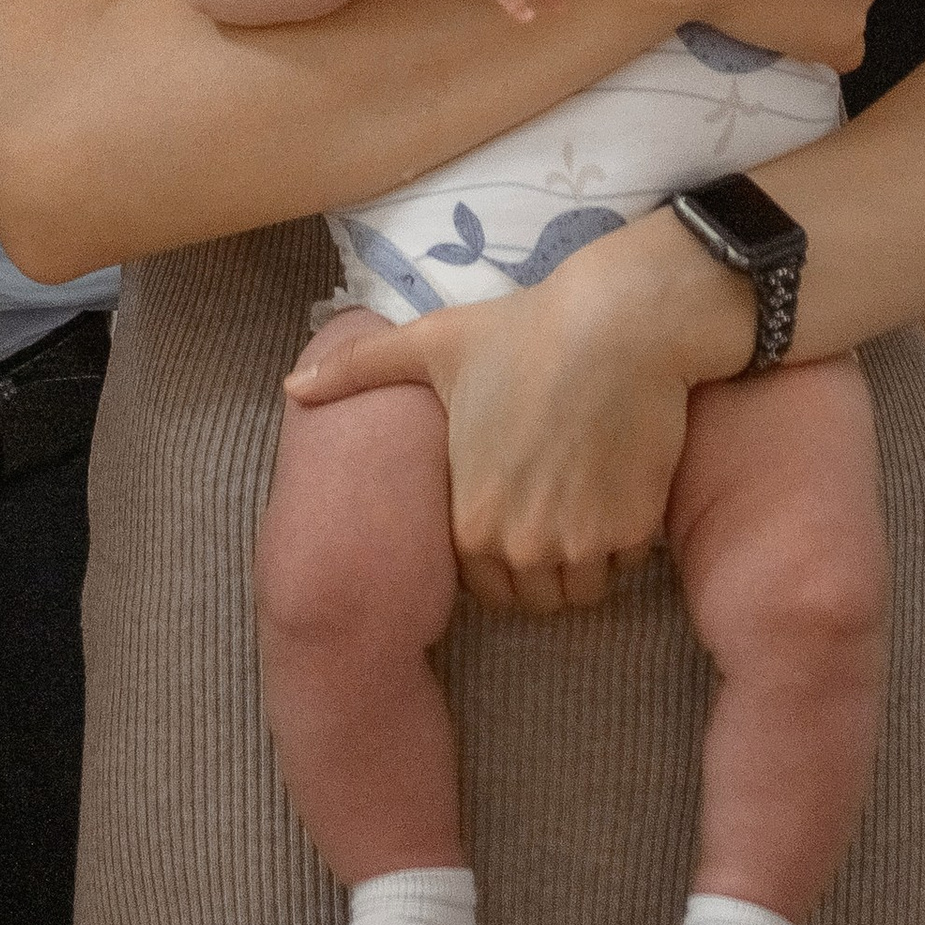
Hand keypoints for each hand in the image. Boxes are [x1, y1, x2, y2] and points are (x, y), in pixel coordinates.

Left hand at [287, 225, 698, 614]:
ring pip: (578, 592)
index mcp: (469, 519)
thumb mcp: (430, 345)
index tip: (505, 511)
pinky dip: (619, 543)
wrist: (617, 325)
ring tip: (578, 508)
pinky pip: (623, 566)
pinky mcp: (633, 533)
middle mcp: (522, 546)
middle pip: (531, 599)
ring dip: (578, 564)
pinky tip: (613, 493)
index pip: (479, 584)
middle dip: (536, 568)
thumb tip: (291, 387)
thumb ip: (357, 371)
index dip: (491, 552)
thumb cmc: (520, 334)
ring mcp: (581, 544)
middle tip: (545, 513)